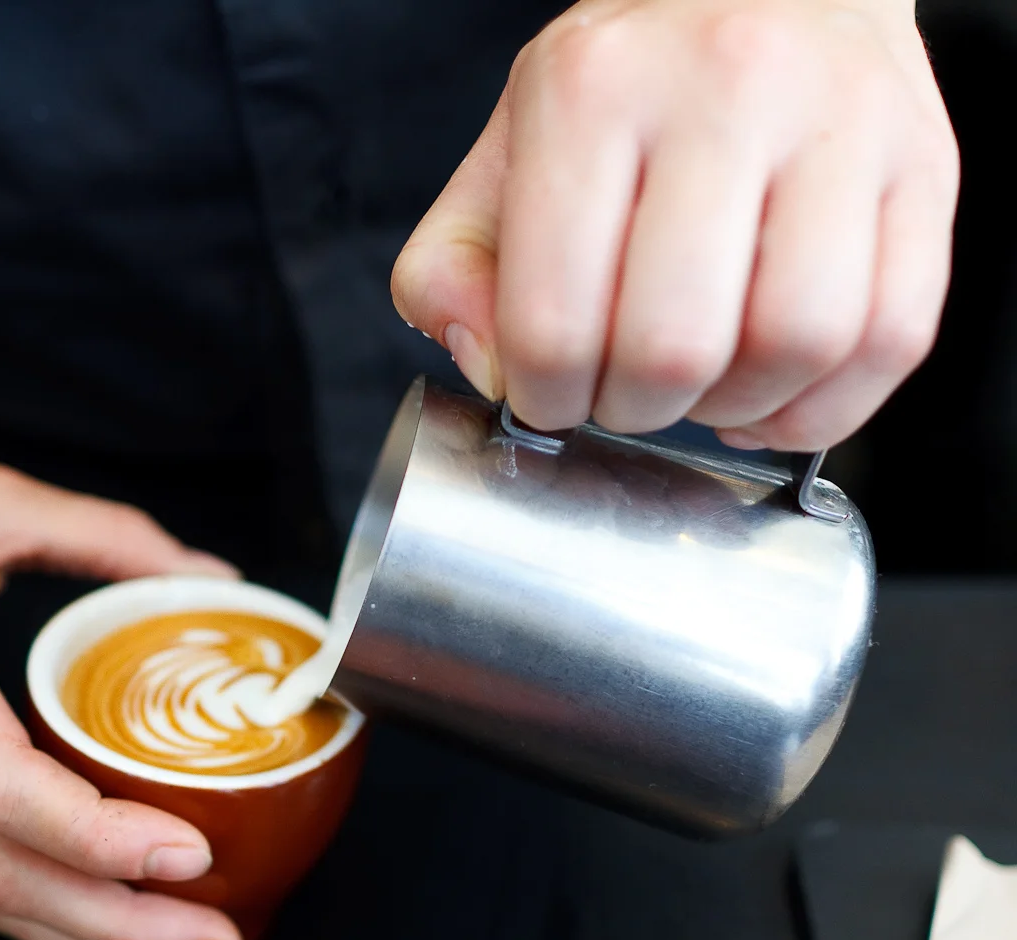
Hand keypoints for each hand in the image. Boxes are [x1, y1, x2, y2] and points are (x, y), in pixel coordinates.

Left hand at [393, 0, 958, 450]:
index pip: (555, 319)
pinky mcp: (925, 168)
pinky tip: (773, 389)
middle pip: (677, 346)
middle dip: (636, 410)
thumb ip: (454, 268)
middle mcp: (728, 89)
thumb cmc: (631, 87)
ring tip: (701, 388)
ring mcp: (842, 125)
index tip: (551, 395)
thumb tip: (494, 371)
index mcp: (594, 92)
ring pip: (798, 345)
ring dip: (735, 408)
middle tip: (624, 392)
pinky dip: (825, 404)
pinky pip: (892, 338)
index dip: (547, 397)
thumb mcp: (505, 153)